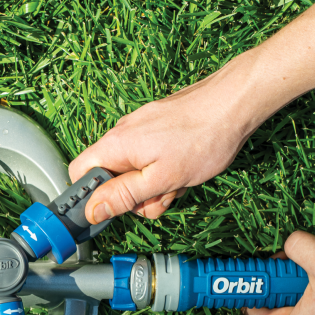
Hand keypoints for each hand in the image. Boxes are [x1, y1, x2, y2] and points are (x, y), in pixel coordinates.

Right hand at [68, 55, 262, 222]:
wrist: (235, 103)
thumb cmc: (203, 138)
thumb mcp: (161, 179)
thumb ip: (123, 196)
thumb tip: (92, 211)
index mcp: (115, 145)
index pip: (79, 174)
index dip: (90, 197)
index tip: (112, 211)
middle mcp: (122, 133)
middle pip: (110, 177)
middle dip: (134, 196)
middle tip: (160, 196)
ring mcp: (140, 129)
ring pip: (133, 170)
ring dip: (153, 185)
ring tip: (179, 182)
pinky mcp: (157, 128)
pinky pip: (149, 158)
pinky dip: (163, 170)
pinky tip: (184, 170)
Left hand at [245, 231, 314, 314]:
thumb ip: (298, 247)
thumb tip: (289, 243)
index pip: (252, 303)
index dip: (261, 278)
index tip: (271, 260)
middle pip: (275, 301)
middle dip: (289, 278)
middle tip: (307, 264)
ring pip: (296, 301)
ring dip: (308, 282)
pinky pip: (313, 308)